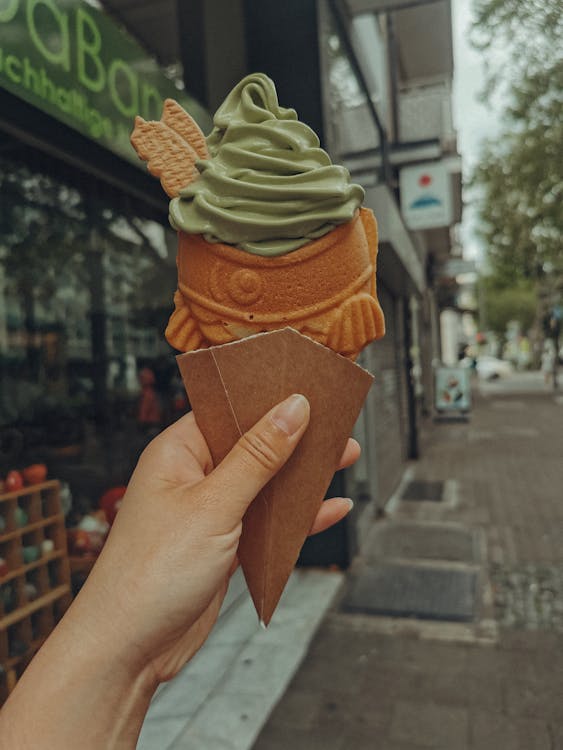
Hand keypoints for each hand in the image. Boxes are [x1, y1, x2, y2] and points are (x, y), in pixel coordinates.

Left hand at [72, 394, 358, 683]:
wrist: (129, 649)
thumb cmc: (151, 572)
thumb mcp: (213, 505)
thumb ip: (257, 457)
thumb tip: (292, 409)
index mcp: (177, 453)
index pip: (227, 410)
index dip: (266, 398)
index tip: (307, 387)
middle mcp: (192, 478)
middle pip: (252, 446)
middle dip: (294, 438)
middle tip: (336, 426)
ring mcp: (209, 513)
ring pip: (263, 485)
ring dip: (301, 478)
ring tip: (343, 460)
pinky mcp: (223, 546)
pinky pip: (266, 523)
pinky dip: (296, 519)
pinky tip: (329, 510)